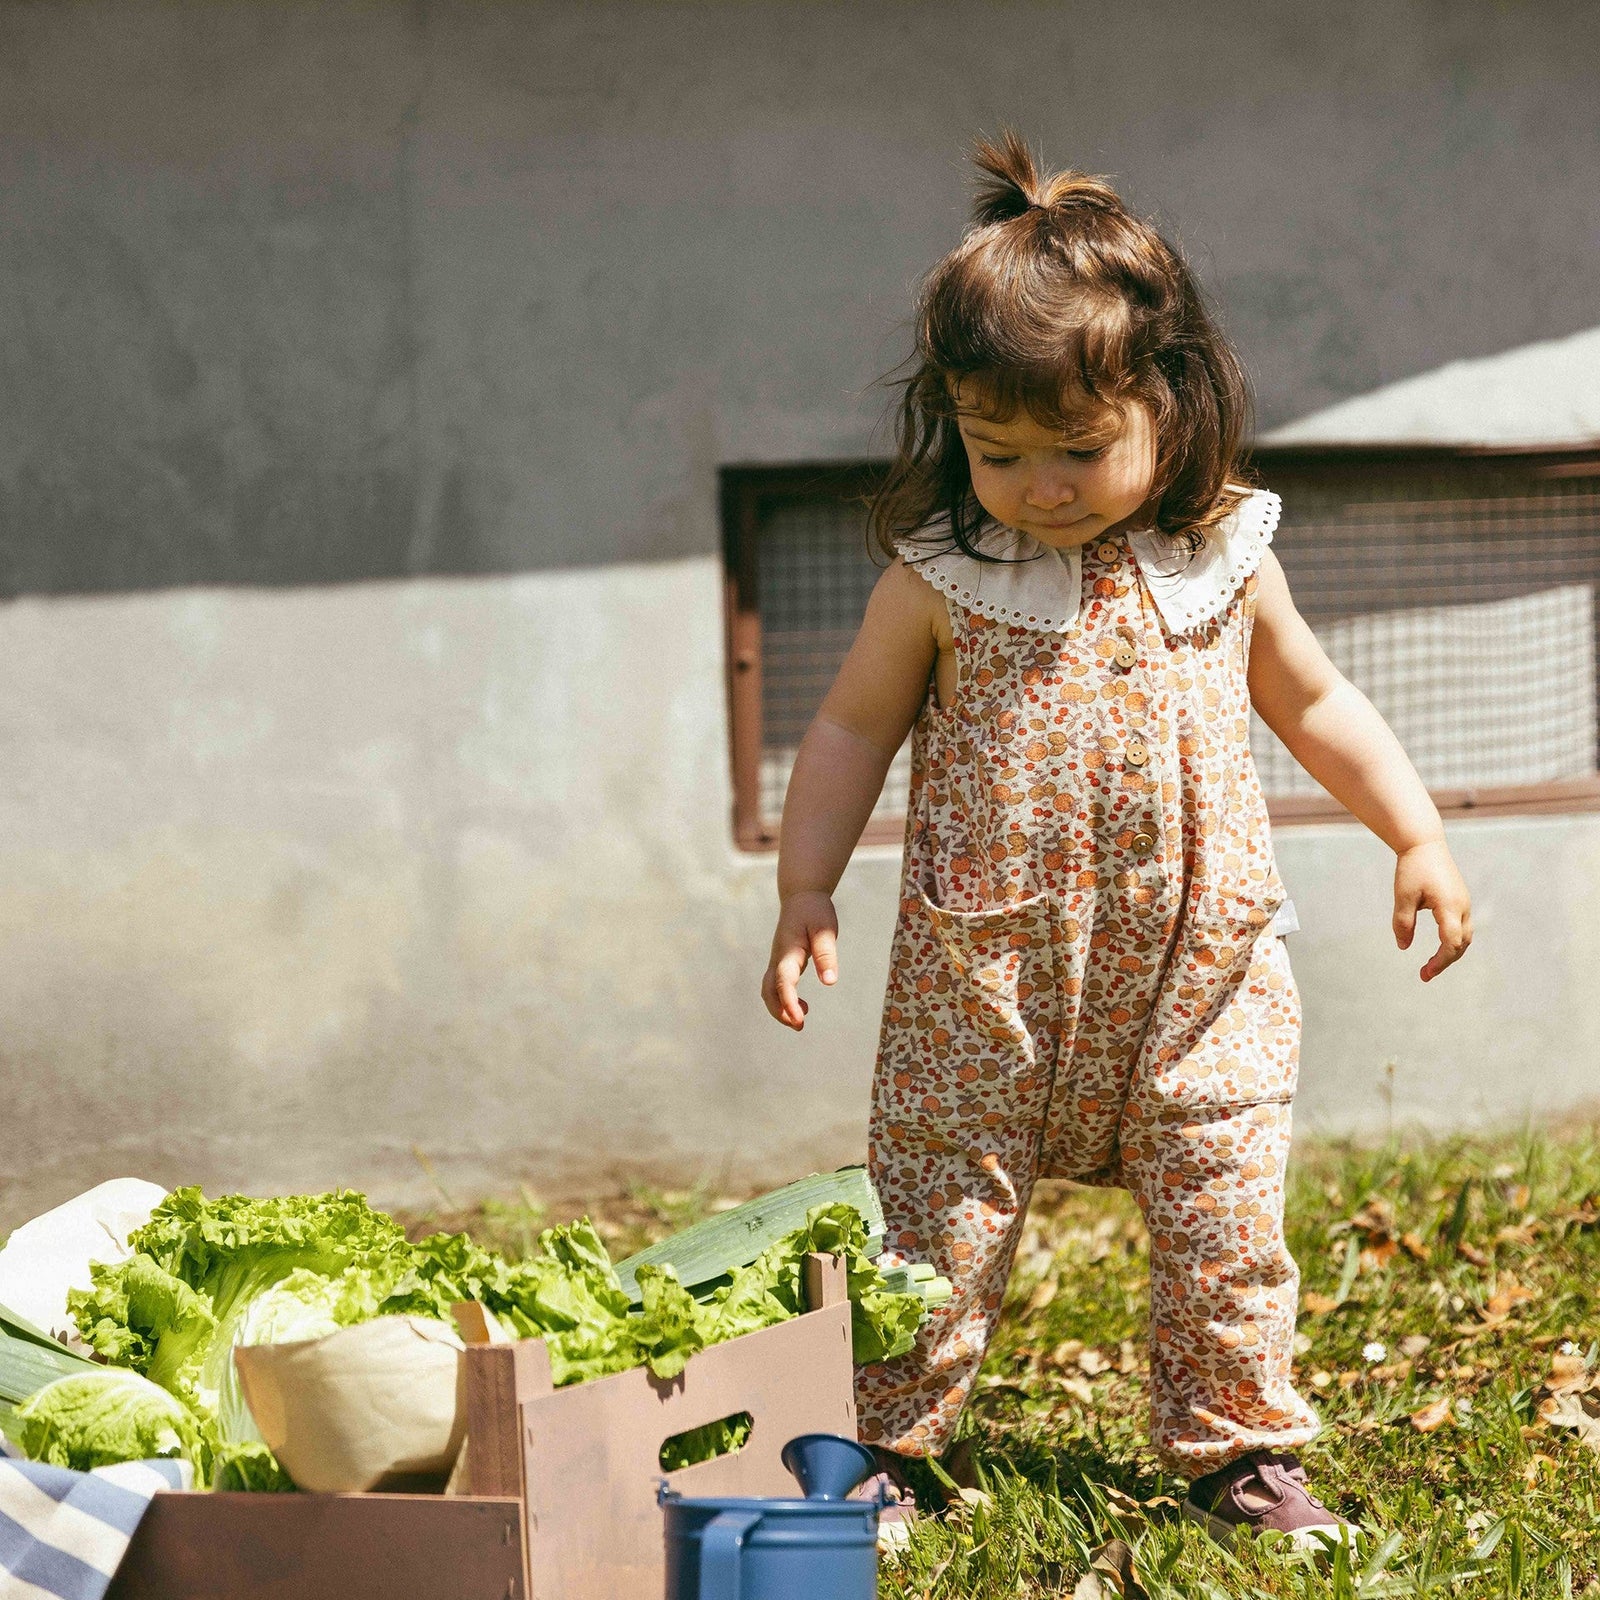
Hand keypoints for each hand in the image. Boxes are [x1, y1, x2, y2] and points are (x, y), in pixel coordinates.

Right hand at [761, 890, 838, 1030]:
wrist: (801, 897)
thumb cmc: (814, 911)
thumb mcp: (824, 929)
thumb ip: (826, 954)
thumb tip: (829, 982)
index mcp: (788, 950)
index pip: (784, 981)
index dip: (789, 1002)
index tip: (799, 1020)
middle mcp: (778, 958)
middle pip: (769, 990)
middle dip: (779, 1011)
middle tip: (799, 1026)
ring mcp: (778, 961)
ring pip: (769, 990)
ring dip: (780, 1008)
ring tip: (800, 1022)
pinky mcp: (782, 963)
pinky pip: (777, 986)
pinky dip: (784, 1000)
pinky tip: (803, 1006)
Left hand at [1393, 839, 1471, 981]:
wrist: (1425, 844)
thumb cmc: (1412, 868)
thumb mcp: (1403, 896)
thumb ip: (1402, 923)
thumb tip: (1403, 947)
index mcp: (1450, 907)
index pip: (1451, 943)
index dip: (1440, 961)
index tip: (1425, 973)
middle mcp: (1463, 907)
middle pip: (1461, 944)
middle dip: (1445, 961)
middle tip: (1424, 974)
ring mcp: (1464, 903)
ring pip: (1464, 937)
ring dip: (1450, 952)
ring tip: (1430, 965)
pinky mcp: (1460, 900)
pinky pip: (1461, 927)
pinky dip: (1452, 941)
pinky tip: (1438, 947)